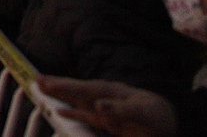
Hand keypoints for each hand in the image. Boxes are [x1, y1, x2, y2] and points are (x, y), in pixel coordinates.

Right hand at [34, 76, 176, 136]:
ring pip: (79, 100)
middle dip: (58, 85)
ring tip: (41, 88)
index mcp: (113, 92)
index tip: (47, 82)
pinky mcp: (110, 122)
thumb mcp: (144, 115)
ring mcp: (107, 109)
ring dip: (61, 95)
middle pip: (78, 90)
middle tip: (35, 79)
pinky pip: (86, 116)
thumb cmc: (159, 118)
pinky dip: (73, 114)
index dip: (66, 86)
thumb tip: (98, 105)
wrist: (171, 127)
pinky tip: (61, 112)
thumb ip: (120, 110)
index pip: (85, 88)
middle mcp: (106, 97)